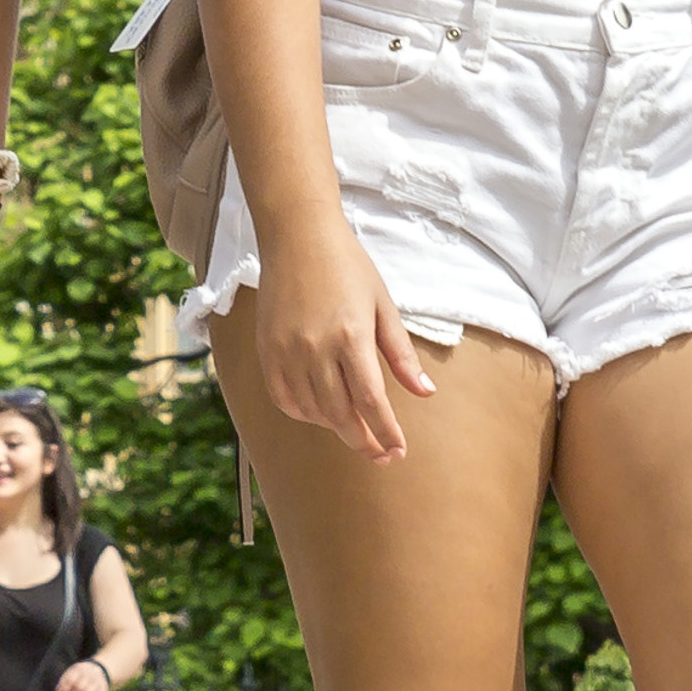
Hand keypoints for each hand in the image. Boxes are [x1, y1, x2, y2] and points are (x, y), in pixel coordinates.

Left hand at [56, 658, 109, 690]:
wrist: (98, 668)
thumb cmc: (79, 675)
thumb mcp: (72, 673)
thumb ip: (65, 684)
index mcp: (79, 668)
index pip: (71, 679)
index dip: (65, 689)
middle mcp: (89, 673)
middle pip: (80, 687)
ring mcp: (97, 681)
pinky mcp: (104, 689)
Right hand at [241, 221, 437, 464]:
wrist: (297, 235)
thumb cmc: (347, 265)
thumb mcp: (384, 305)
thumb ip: (401, 354)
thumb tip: (425, 393)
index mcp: (352, 336)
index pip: (371, 402)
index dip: (386, 432)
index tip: (397, 451)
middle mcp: (316, 349)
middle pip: (341, 415)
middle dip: (364, 440)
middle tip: (381, 455)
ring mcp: (287, 351)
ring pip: (311, 411)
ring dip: (336, 427)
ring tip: (355, 427)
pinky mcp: (266, 349)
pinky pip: (282, 397)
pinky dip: (302, 412)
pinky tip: (319, 411)